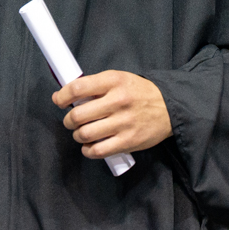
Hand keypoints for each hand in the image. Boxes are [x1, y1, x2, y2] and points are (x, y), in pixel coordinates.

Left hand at [52, 70, 172, 159]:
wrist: (170, 107)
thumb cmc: (139, 92)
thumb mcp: (119, 78)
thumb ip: (96, 85)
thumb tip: (68, 95)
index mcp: (114, 81)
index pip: (78, 87)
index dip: (62, 96)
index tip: (58, 100)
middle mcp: (118, 101)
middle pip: (78, 115)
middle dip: (68, 120)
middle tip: (71, 120)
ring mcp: (124, 123)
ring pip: (86, 134)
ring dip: (77, 135)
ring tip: (81, 132)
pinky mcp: (129, 141)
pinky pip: (98, 150)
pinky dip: (87, 150)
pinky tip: (88, 146)